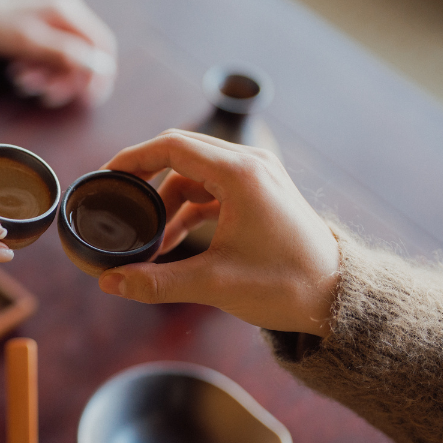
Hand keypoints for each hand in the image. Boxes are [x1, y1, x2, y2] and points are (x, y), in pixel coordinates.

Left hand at [0, 0, 116, 107]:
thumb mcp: (29, 42)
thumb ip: (65, 53)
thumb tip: (100, 68)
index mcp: (67, 12)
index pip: (102, 44)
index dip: (100, 73)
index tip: (89, 98)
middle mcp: (66, 17)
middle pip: (85, 57)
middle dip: (67, 80)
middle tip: (46, 95)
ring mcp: (55, 26)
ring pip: (67, 63)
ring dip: (50, 80)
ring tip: (24, 83)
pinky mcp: (42, 37)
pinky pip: (51, 62)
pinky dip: (40, 74)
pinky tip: (21, 77)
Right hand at [97, 131, 340, 336]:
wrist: (337, 297)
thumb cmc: (285, 286)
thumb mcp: (213, 284)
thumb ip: (156, 282)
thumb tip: (109, 283)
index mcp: (240, 175)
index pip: (171, 146)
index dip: (132, 158)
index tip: (105, 177)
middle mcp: (251, 164)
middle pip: (181, 152)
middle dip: (144, 177)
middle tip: (115, 200)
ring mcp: (258, 176)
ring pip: (195, 173)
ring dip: (167, 200)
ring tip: (148, 240)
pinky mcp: (261, 192)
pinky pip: (212, 188)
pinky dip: (188, 208)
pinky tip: (171, 241)